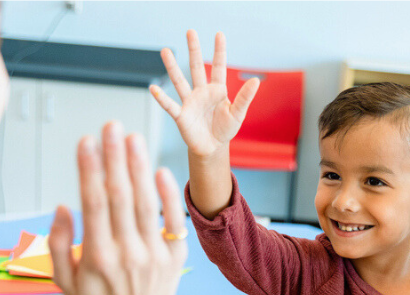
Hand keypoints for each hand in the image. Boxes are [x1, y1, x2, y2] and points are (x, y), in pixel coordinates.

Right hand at [49, 122, 187, 294]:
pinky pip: (173, 221)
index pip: (94, 205)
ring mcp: (155, 256)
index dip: (89, 171)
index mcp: (98, 259)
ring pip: (147, 204)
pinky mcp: (175, 257)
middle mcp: (129, 255)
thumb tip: (62, 206)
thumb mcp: (64, 281)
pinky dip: (168, 195)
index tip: (85, 141)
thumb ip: (58, 243)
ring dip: (139, 169)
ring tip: (132, 138)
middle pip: (121, 198)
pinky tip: (159, 169)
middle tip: (111, 126)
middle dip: (115, 159)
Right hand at [150, 30, 258, 157]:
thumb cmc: (225, 129)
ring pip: (179, 81)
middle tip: (190, 31)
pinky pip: (170, 105)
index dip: (219, 51)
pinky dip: (161, 98)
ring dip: (172, 67)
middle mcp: (201, 92)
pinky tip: (154, 88)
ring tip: (165, 50)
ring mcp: (190, 102)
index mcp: (217, 90)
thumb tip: (256, 80)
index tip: (219, 34)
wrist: (212, 148)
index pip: (219, 67)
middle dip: (194, 50)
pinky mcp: (181, 116)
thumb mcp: (238, 113)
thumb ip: (245, 97)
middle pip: (197, 67)